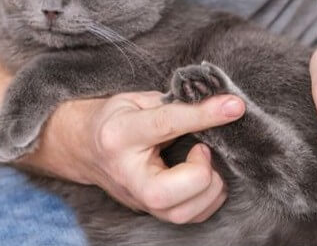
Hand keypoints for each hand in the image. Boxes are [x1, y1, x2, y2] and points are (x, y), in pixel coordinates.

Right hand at [24, 91, 244, 223]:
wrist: (83, 146)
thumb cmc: (114, 118)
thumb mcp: (136, 100)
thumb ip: (173, 102)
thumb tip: (218, 104)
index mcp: (120, 134)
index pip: (166, 124)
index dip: (204, 114)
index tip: (234, 107)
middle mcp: (127, 173)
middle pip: (166, 194)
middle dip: (201, 174)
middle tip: (202, 149)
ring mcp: (136, 198)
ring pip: (180, 213)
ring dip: (209, 188)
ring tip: (204, 161)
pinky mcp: (149, 210)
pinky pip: (189, 217)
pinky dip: (207, 198)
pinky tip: (203, 176)